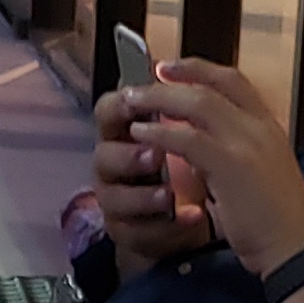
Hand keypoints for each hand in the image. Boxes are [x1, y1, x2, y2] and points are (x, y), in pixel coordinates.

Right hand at [93, 84, 210, 277]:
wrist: (200, 220)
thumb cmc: (191, 168)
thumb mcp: (192, 133)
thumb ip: (182, 106)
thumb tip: (182, 69)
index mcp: (127, 132)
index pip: (109, 110)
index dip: (119, 104)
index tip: (138, 100)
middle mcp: (114, 165)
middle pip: (103, 155)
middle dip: (129, 155)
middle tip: (156, 155)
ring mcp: (119, 202)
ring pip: (116, 198)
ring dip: (144, 195)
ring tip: (171, 195)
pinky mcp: (132, 234)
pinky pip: (141, 232)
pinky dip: (168, 226)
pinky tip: (194, 218)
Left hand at [127, 59, 303, 277]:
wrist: (296, 249)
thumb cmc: (276, 223)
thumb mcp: (256, 178)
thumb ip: (228, 158)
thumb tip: (195, 155)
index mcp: (268, 128)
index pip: (234, 82)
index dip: (200, 69)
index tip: (171, 68)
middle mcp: (260, 128)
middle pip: (212, 85)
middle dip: (172, 78)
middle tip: (141, 81)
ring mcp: (248, 143)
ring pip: (198, 102)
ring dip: (159, 98)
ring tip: (131, 102)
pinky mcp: (231, 165)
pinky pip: (188, 138)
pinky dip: (161, 132)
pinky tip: (142, 133)